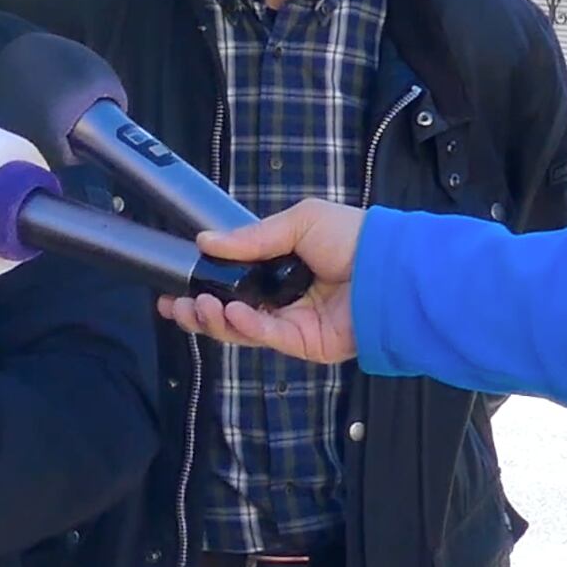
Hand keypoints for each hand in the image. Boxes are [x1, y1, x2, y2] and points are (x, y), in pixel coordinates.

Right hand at [158, 200, 363, 364]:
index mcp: (282, 267)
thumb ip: (251, 237)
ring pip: (242, 330)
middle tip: (174, 305)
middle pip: (230, 311)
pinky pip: (268, 338)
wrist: (393, 269)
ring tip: (196, 308)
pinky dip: (245, 328)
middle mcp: (284, 297)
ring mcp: (293, 323)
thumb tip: (204, 242)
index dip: (203, 283)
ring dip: (214, 320)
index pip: (233, 280)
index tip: (173, 285)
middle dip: (198, 310)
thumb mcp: (300, 222)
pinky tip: (229, 313)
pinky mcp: (305, 345)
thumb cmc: (353, 238)